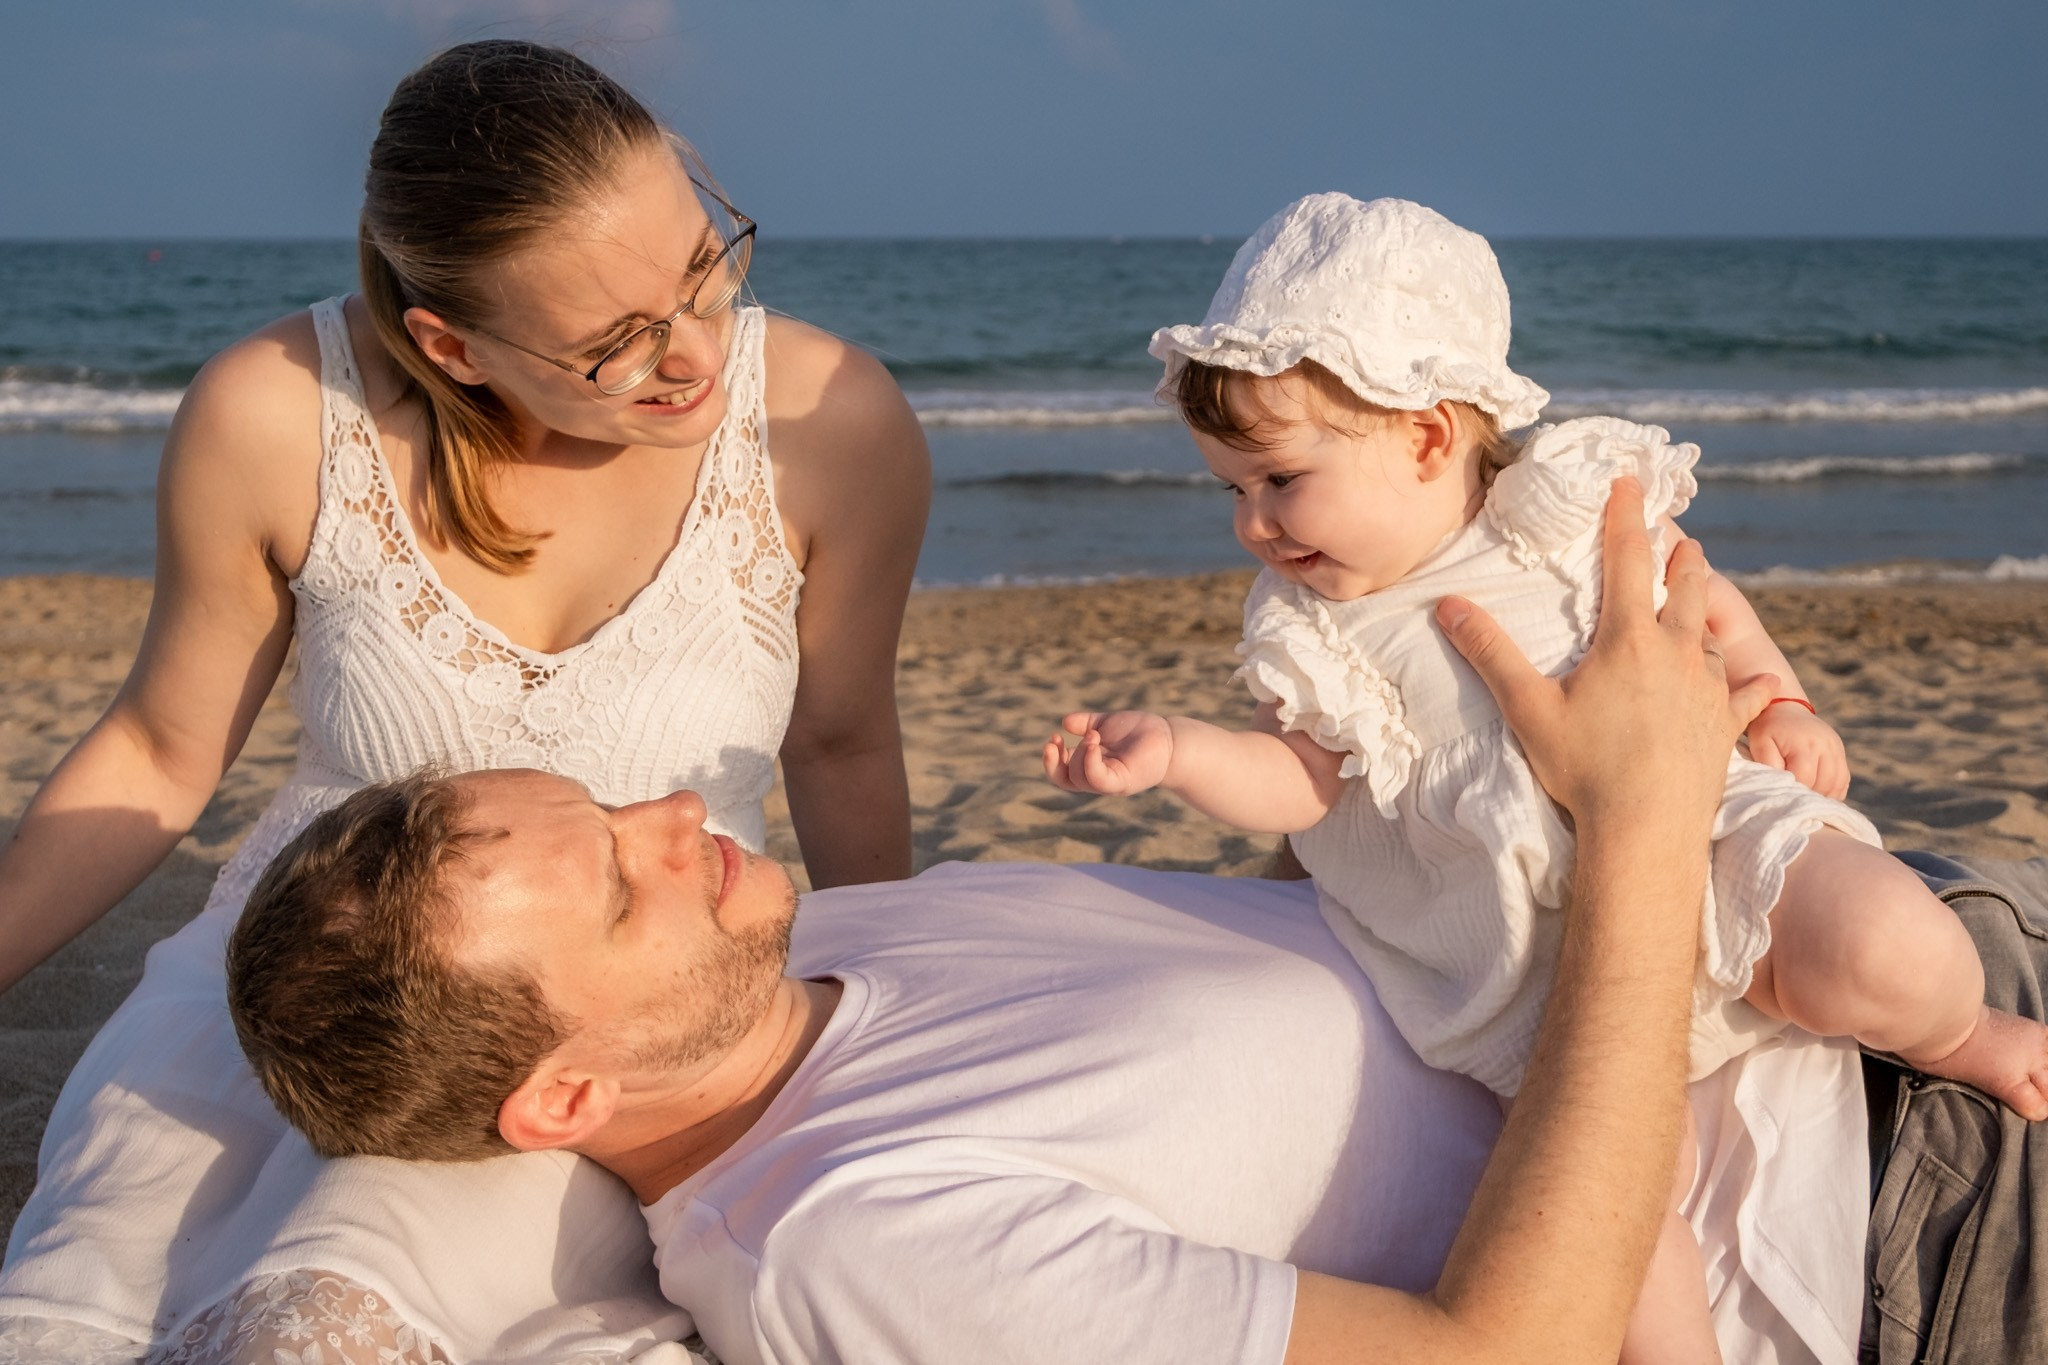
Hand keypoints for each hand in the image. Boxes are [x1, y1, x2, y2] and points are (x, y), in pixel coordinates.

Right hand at [1043, 711, 1172, 794]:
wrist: (1168, 737)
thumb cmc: (1140, 731)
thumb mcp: (1106, 724)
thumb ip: (1085, 723)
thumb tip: (1064, 722)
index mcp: (1091, 766)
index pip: (1062, 772)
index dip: (1052, 758)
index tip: (1054, 737)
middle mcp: (1098, 778)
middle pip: (1065, 779)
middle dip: (1054, 760)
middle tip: (1054, 740)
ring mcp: (1110, 782)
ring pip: (1079, 779)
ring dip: (1078, 754)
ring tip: (1093, 735)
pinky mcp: (1122, 783)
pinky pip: (1098, 780)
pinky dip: (1089, 763)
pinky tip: (1093, 743)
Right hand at [1433, 478, 1778, 840]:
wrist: (1646, 831)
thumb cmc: (1584, 768)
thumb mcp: (1528, 709)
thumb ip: (1490, 653)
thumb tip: (1449, 606)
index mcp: (1629, 640)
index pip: (1627, 561)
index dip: (1625, 517)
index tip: (1628, 482)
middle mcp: (1677, 653)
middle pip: (1686, 589)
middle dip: (1682, 559)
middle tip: (1682, 541)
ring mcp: (1708, 690)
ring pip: (1715, 636)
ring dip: (1708, 613)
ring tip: (1703, 601)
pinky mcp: (1725, 728)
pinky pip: (1747, 696)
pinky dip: (1751, 684)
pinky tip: (1760, 681)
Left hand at [1746, 702, 1849, 798]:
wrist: (1784, 707)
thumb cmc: (1768, 728)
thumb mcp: (1760, 743)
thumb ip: (1768, 763)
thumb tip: (1781, 785)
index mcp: (1806, 744)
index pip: (1805, 780)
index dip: (1793, 793)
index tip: (1780, 797)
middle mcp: (1827, 746)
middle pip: (1824, 786)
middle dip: (1807, 797)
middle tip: (1790, 802)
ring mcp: (1837, 749)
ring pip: (1837, 786)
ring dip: (1822, 797)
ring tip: (1803, 800)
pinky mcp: (1841, 752)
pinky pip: (1843, 781)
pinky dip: (1832, 792)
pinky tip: (1816, 794)